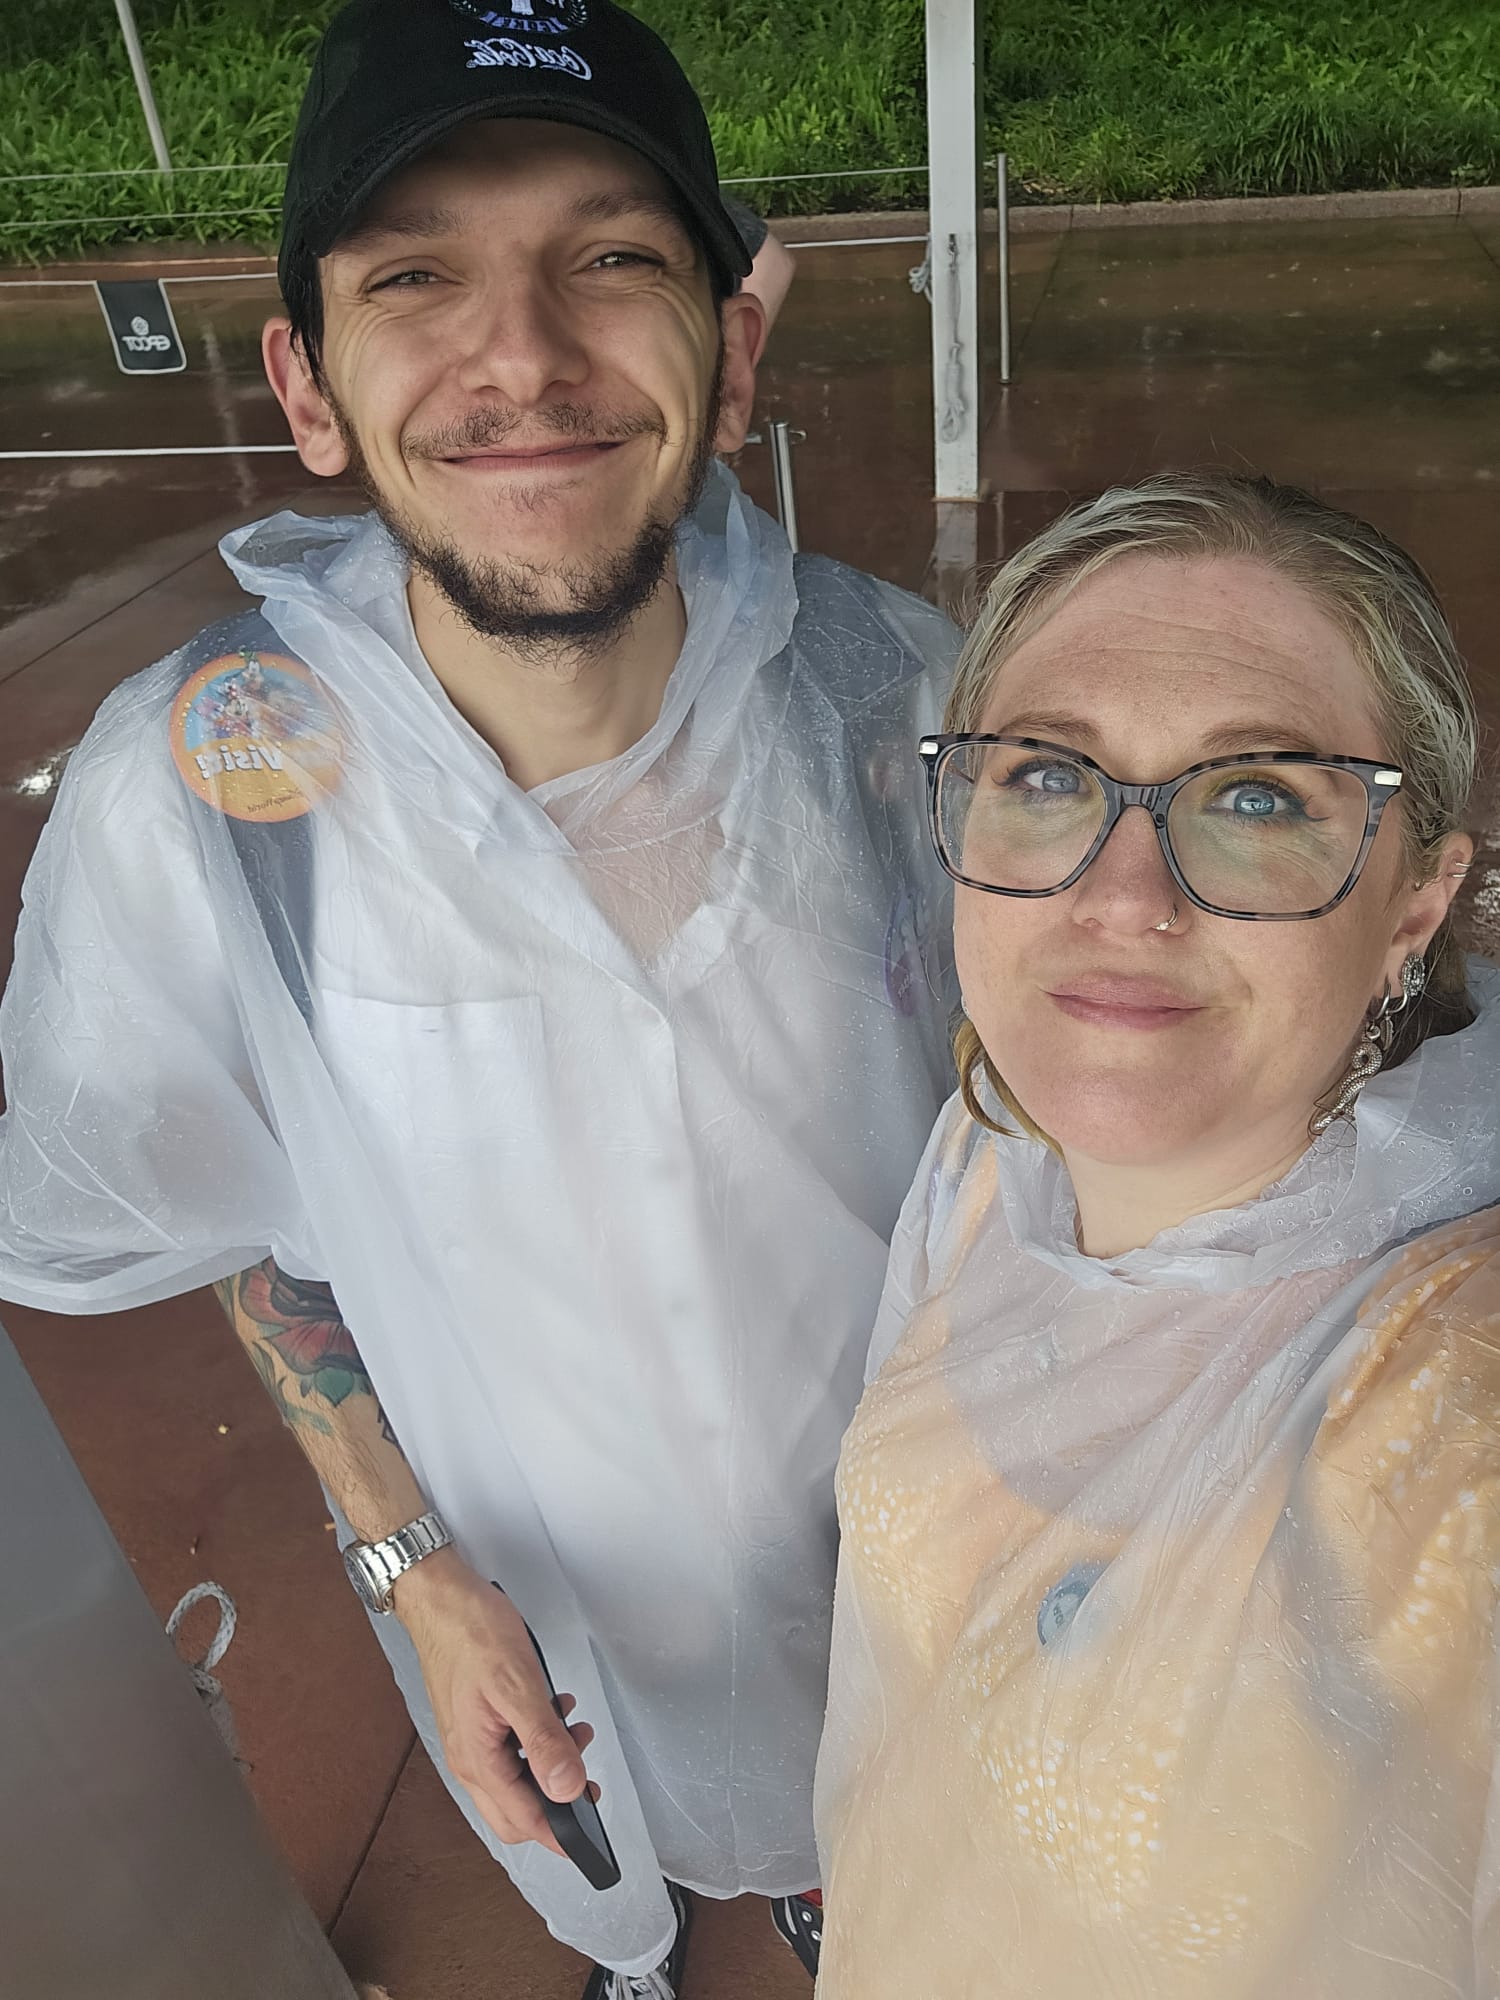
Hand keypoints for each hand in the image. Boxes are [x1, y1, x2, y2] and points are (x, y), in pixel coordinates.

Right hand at [393, 1549, 595, 1858]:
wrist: (438, 1597)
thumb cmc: (471, 1632)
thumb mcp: (518, 1685)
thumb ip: (544, 1741)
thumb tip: (568, 1789)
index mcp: (477, 1759)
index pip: (522, 1820)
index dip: (558, 1834)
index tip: (589, 1839)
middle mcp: (469, 1758)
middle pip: (514, 1812)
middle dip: (554, 1804)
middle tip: (588, 1784)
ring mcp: (470, 1739)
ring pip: (514, 1779)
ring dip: (548, 1768)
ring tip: (575, 1734)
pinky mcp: (475, 1719)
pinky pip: (509, 1751)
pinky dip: (536, 1742)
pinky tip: (554, 1714)